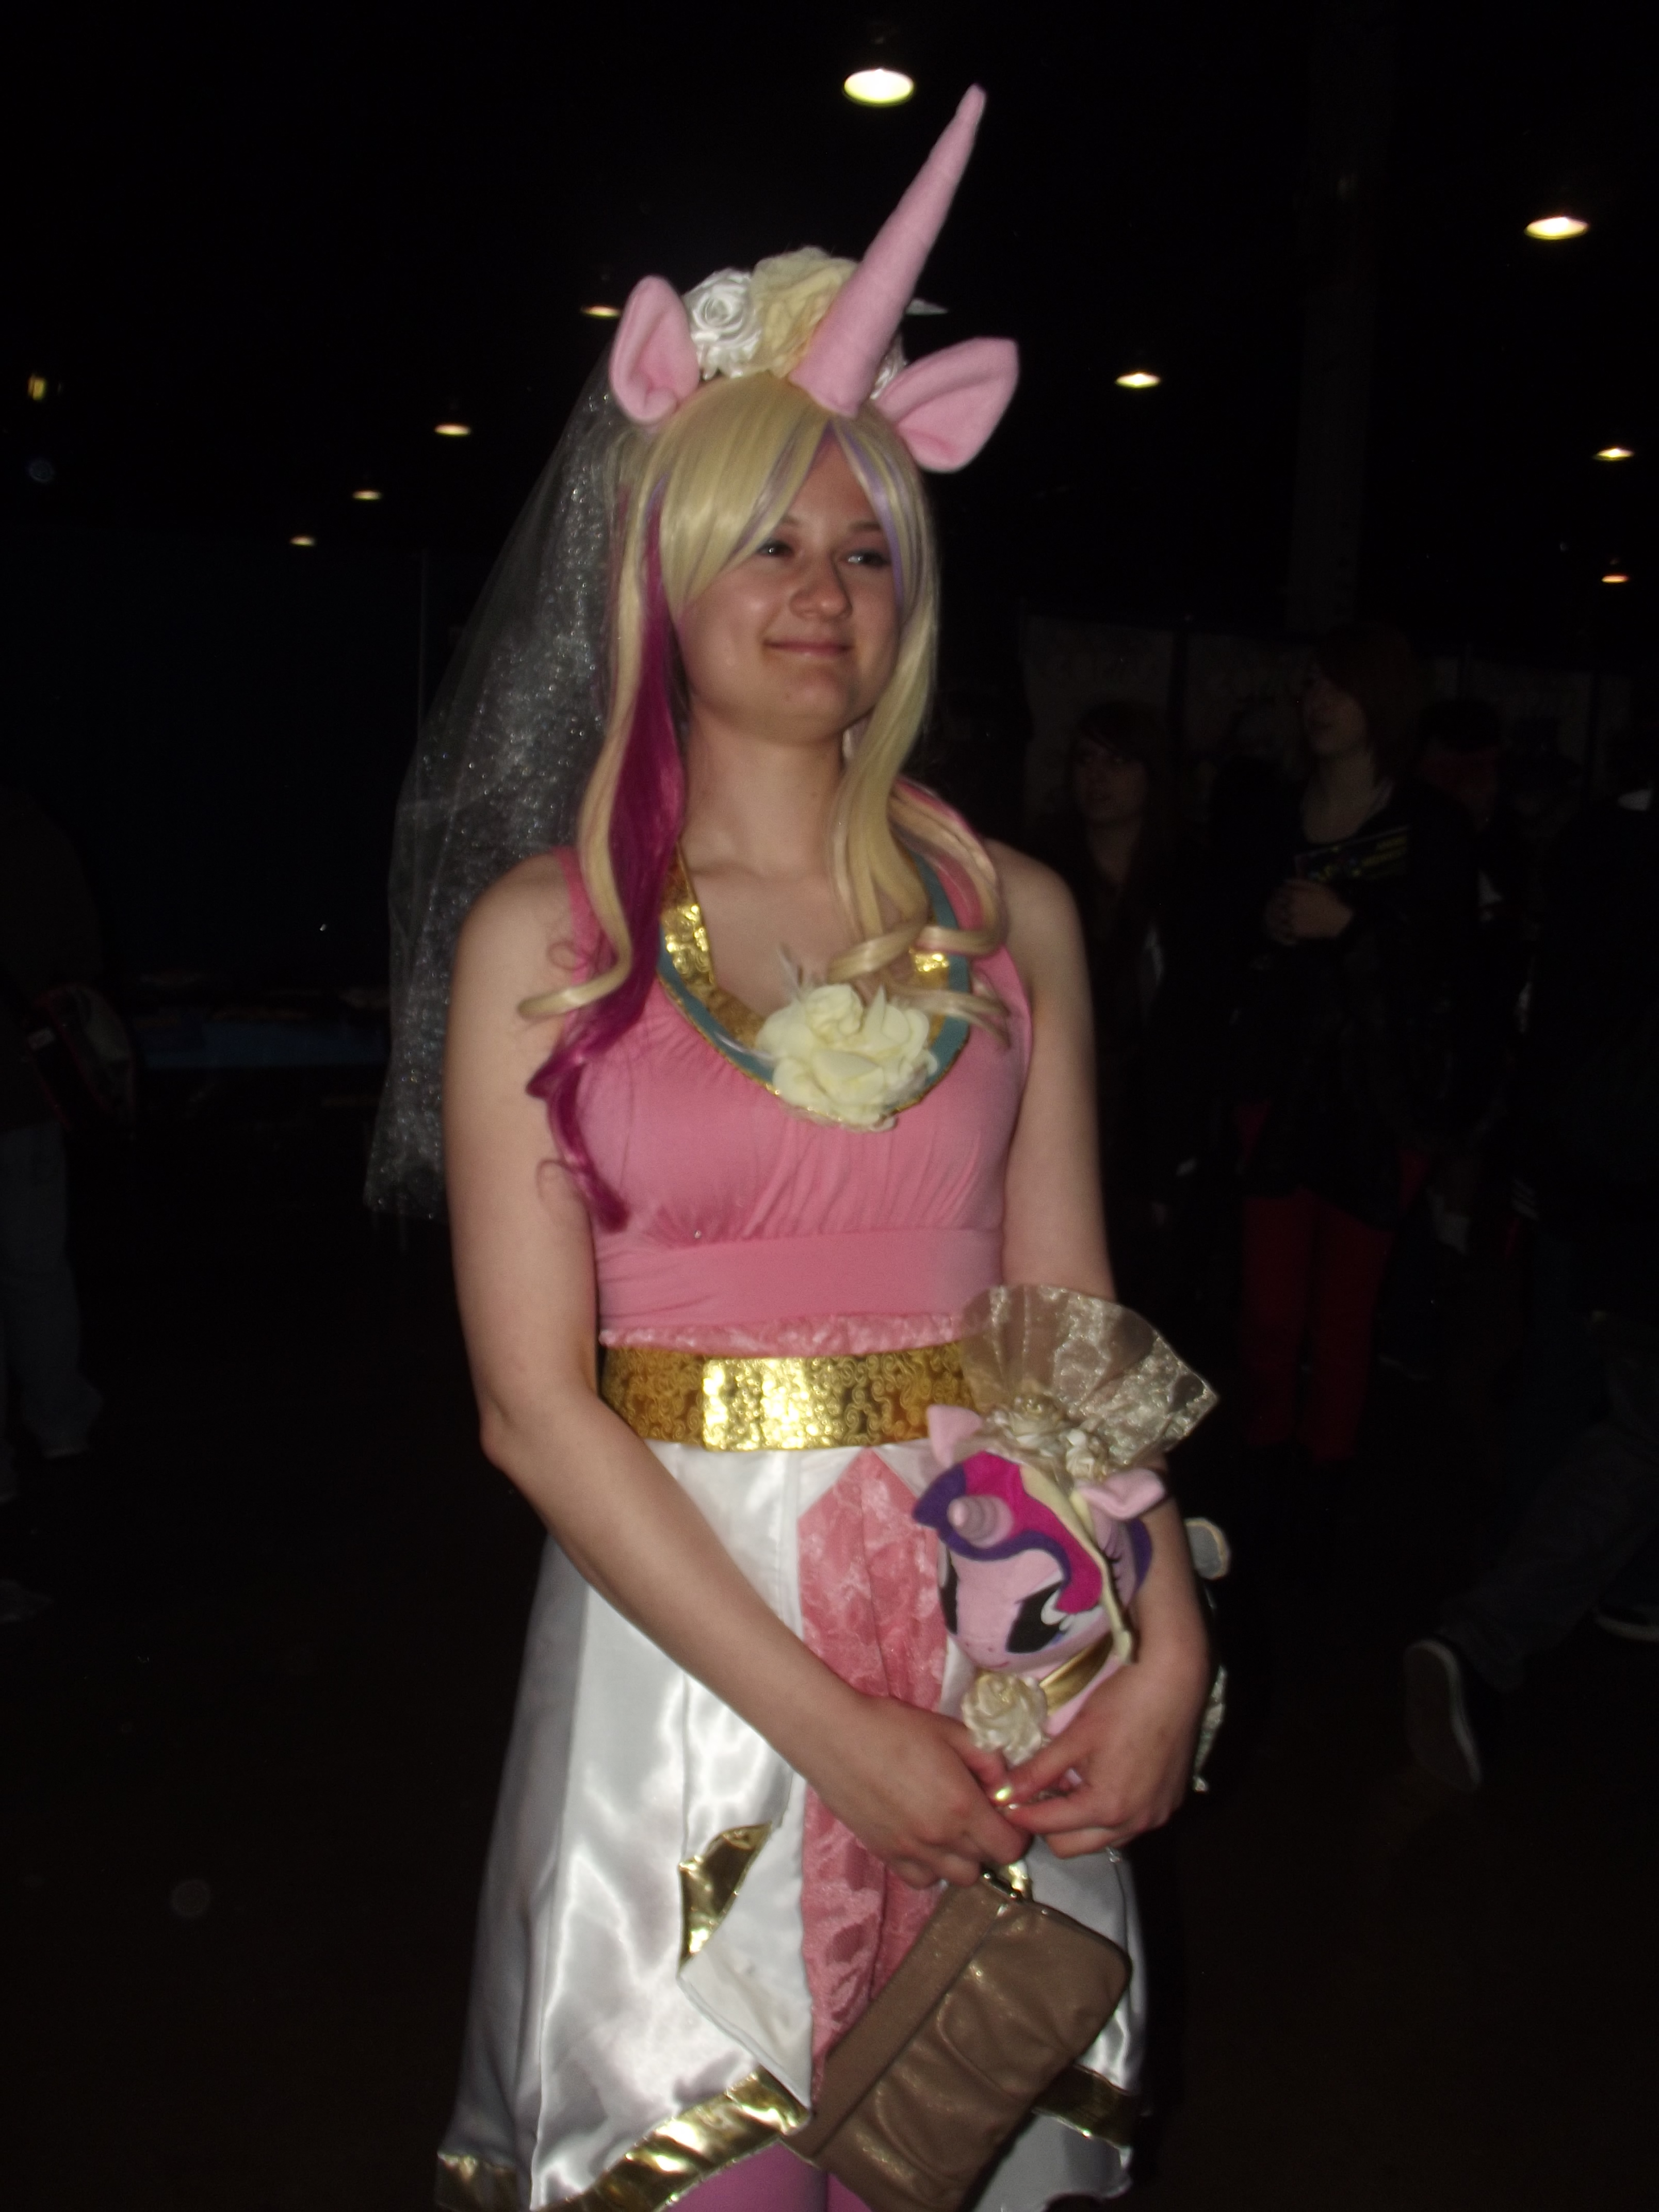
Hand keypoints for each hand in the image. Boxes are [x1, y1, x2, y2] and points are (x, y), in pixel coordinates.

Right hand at [803, 1692, 1026, 1889]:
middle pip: (985, 1864)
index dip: (1014, 1832)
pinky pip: (921, 1880)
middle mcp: (940, 1838)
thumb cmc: (893, 1726)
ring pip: (956, 1878)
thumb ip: (987, 1758)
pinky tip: (924, 1840)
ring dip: (962, 1858)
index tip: (1005, 1813)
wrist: (835, 1737)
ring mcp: (911, 1851)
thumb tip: (1005, 1784)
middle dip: (989, 1841)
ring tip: (951, 1828)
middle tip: (978, 1814)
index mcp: (962, 1806)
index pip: (1009, 1847)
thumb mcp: (949, 1730)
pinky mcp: (886, 1855)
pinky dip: (930, 1867)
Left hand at [999, 1626, 1210, 1857]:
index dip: (1019, 1814)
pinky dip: (1108, 1811)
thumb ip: (1038, 1771)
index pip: (1048, 1827)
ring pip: (1101, 1839)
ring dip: (1078, 1821)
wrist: (1175, 1682)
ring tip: (1069, 1783)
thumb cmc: (1123, 1703)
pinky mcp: (1169, 1806)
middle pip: (1072, 1846)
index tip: (1001, 1801)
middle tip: (1035, 1791)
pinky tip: (1103, 1779)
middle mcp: (1134, 1823)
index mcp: (1107, 1807)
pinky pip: (1127, 1824)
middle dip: (1048, 1824)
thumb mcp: (1075, 1737)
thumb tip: (1003, 1792)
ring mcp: (1155, 1817)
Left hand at [1264, 878, 1353, 944]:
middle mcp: (1291, 907)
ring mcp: (1292, 919)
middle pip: (1275, 905)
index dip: (1278, 893)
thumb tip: (1285, 881)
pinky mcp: (1295, 930)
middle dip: (1276, 904)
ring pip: (1277, 917)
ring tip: (1282, 915)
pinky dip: (1282, 927)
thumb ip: (1300, 882)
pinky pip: (1283, 928)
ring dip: (1277, 915)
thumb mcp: (1317, 886)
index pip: (1278, 892)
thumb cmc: (1329, 901)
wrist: (1337, 920)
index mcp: (1295, 895)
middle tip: (1278, 905)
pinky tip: (1287, 925)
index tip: (1280, 894)